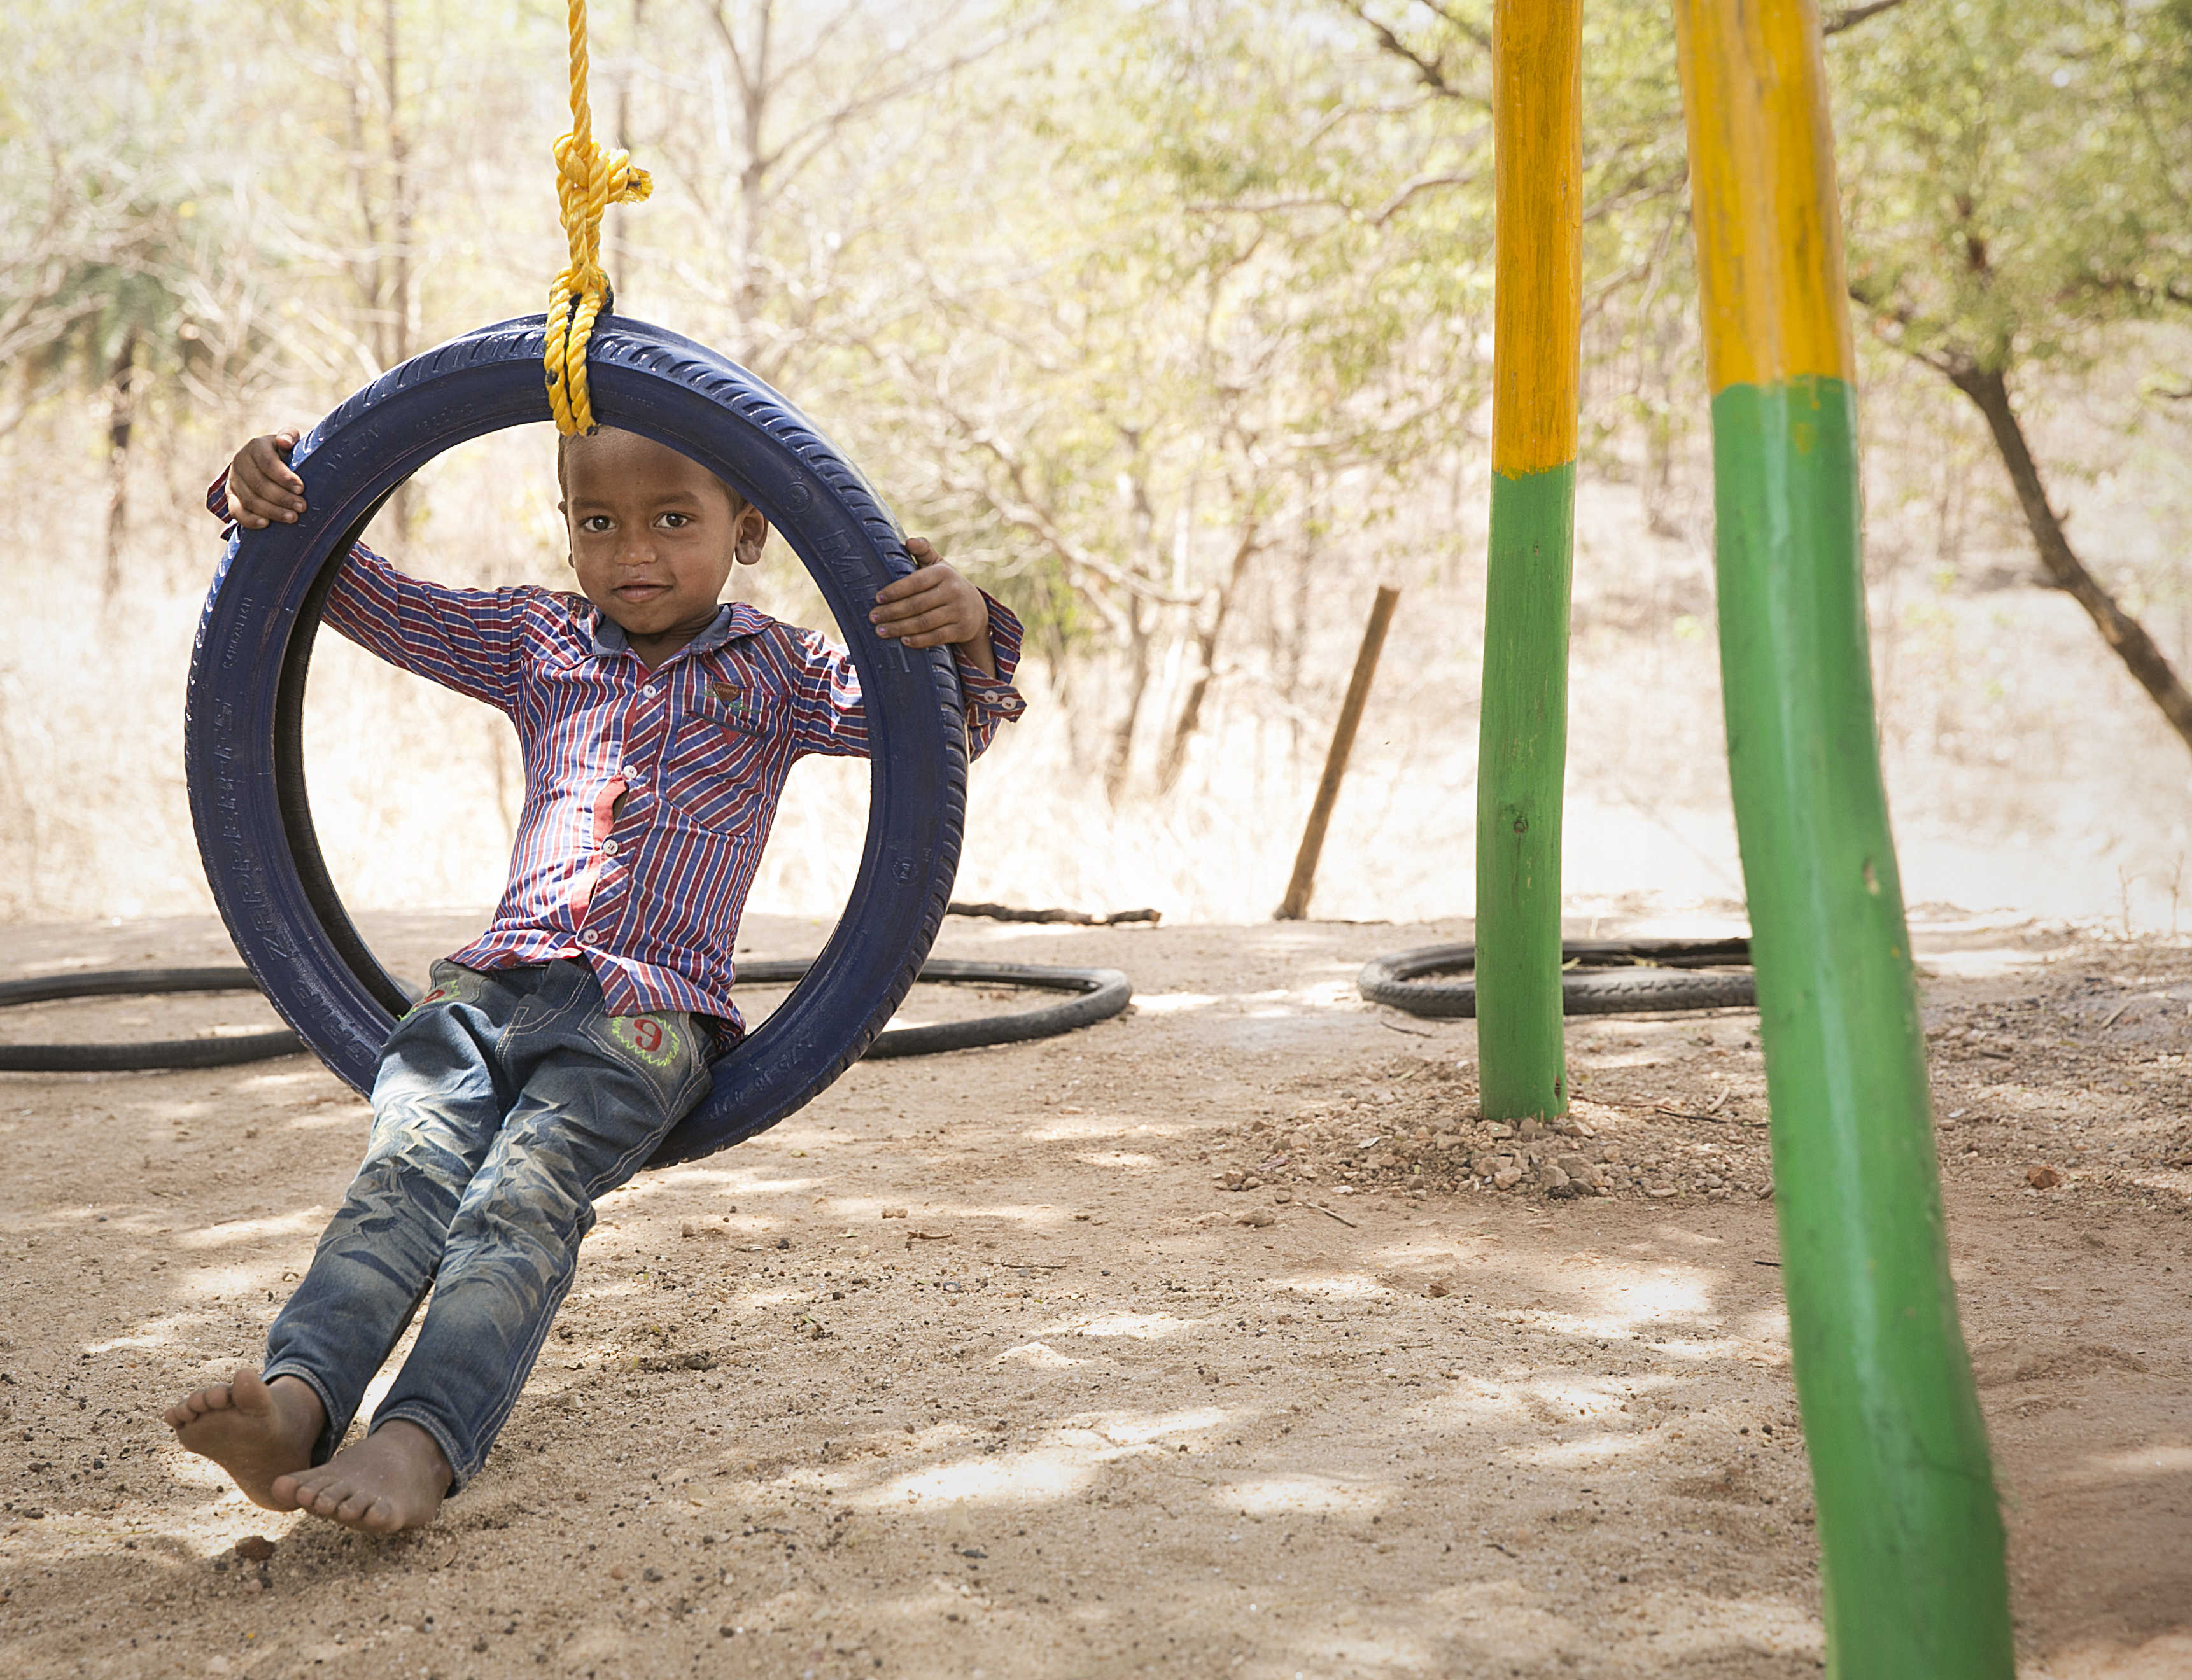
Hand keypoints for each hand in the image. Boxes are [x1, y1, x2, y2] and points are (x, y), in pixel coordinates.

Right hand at [225, 431, 306, 529]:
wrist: (266, 462)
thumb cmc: (284, 452)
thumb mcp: (288, 440)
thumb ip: (289, 436)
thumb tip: (285, 442)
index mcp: (255, 447)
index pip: (267, 463)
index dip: (284, 477)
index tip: (301, 489)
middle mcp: (240, 462)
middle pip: (259, 484)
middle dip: (282, 498)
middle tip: (301, 507)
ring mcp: (234, 480)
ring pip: (250, 500)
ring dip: (271, 511)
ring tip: (292, 518)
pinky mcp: (231, 496)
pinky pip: (236, 511)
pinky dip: (250, 520)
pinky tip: (266, 524)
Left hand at [870, 538, 995, 675]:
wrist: (977, 608)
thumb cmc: (948, 584)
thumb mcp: (939, 565)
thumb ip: (923, 551)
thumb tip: (908, 541)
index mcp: (944, 573)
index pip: (916, 582)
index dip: (895, 591)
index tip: (877, 598)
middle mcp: (953, 591)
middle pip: (917, 605)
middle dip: (892, 612)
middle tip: (872, 617)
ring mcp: (958, 611)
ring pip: (924, 623)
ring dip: (899, 628)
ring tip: (881, 631)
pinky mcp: (961, 629)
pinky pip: (936, 637)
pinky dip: (918, 640)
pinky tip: (903, 641)